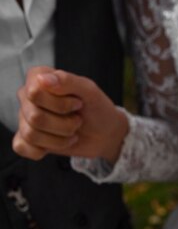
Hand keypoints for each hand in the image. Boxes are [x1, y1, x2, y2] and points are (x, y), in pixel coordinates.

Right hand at [13, 66, 128, 163]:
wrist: (104, 133)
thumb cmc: (96, 108)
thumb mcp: (89, 91)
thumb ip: (67, 81)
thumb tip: (43, 79)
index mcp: (38, 78)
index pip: (35, 93)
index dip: (61, 104)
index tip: (77, 103)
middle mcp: (28, 96)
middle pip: (35, 117)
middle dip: (65, 125)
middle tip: (77, 120)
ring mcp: (25, 117)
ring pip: (31, 134)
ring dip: (59, 139)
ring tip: (71, 132)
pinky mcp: (28, 138)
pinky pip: (22, 147)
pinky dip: (42, 150)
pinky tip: (57, 143)